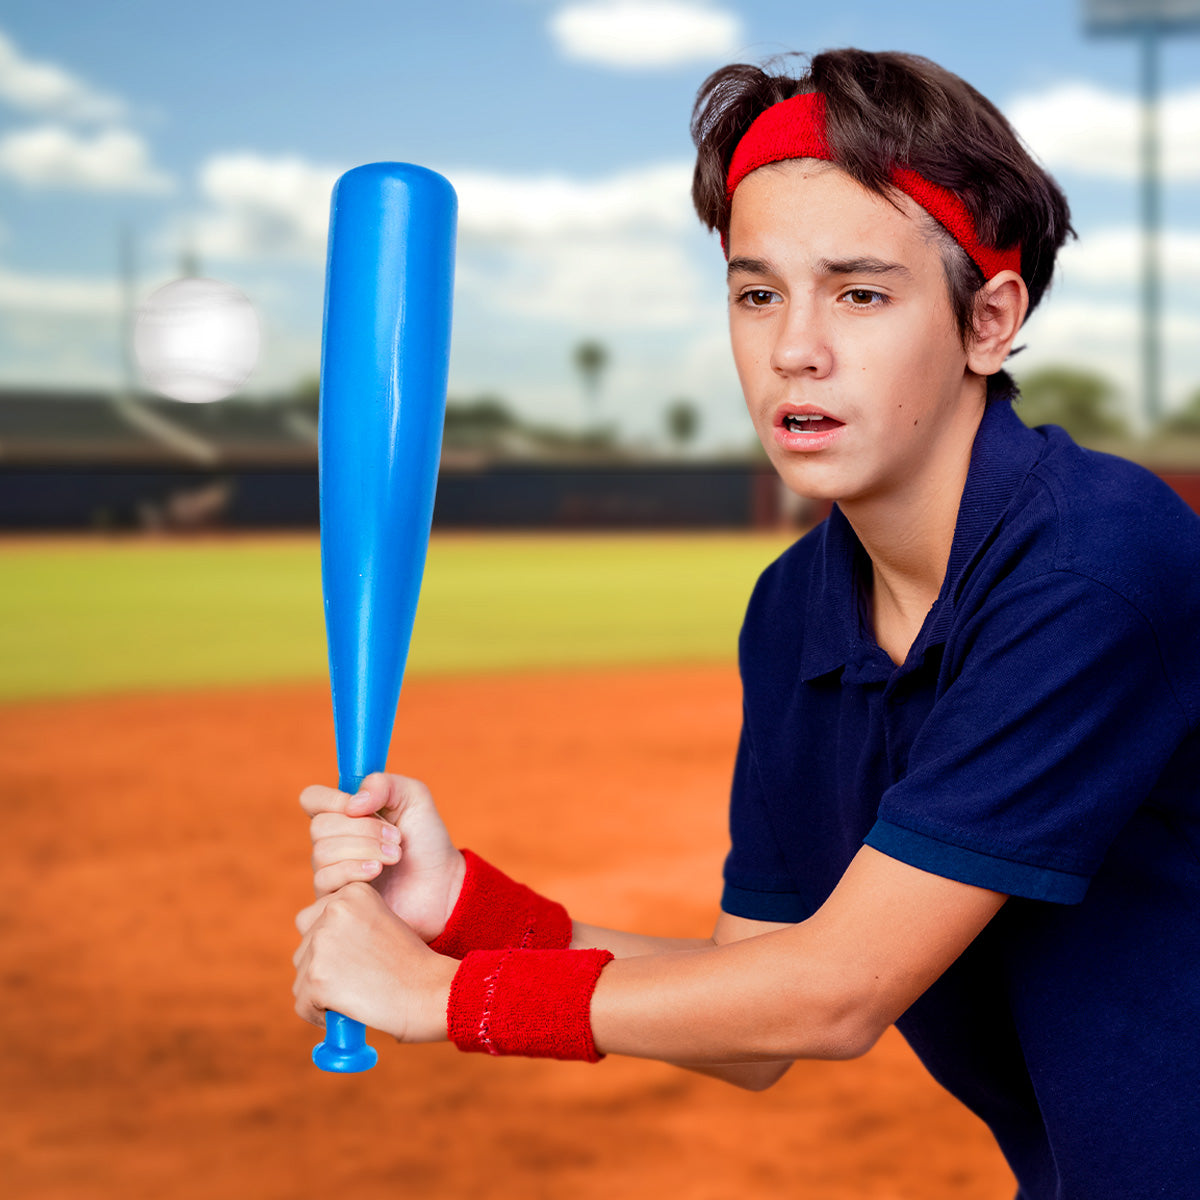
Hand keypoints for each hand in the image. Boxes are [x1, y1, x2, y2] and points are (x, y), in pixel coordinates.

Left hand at [293, 881, 455, 1041]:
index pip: (314, 918)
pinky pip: (302, 1003)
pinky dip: (318, 1014)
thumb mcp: (381, 924)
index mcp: (352, 891)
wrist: (431, 992)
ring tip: (357, 995)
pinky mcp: (317, 976)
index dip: (331, 946)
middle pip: (304, 947)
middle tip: (356, 981)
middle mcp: (333, 909)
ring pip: (302, 976)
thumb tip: (313, 948)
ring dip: (321, 991)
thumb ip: (347, 925)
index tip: (357, 960)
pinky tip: (348, 1012)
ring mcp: (323, 942)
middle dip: (322, 967)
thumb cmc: (412, 965)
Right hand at [301, 773, 465, 942]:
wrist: (442, 884)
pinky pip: (325, 880)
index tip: (361, 807)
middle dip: (363, 829)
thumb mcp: (414, 797)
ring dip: (365, 850)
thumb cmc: (426, 839)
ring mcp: (332, 871)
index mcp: (345, 813)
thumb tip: (352, 804)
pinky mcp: (335, 899)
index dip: (331, 800)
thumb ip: (384, 784)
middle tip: (396, 838)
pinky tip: (378, 872)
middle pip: (320, 826)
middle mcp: (333, 841)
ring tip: (395, 856)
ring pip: (322, 853)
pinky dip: (354, 871)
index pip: (312, 799)